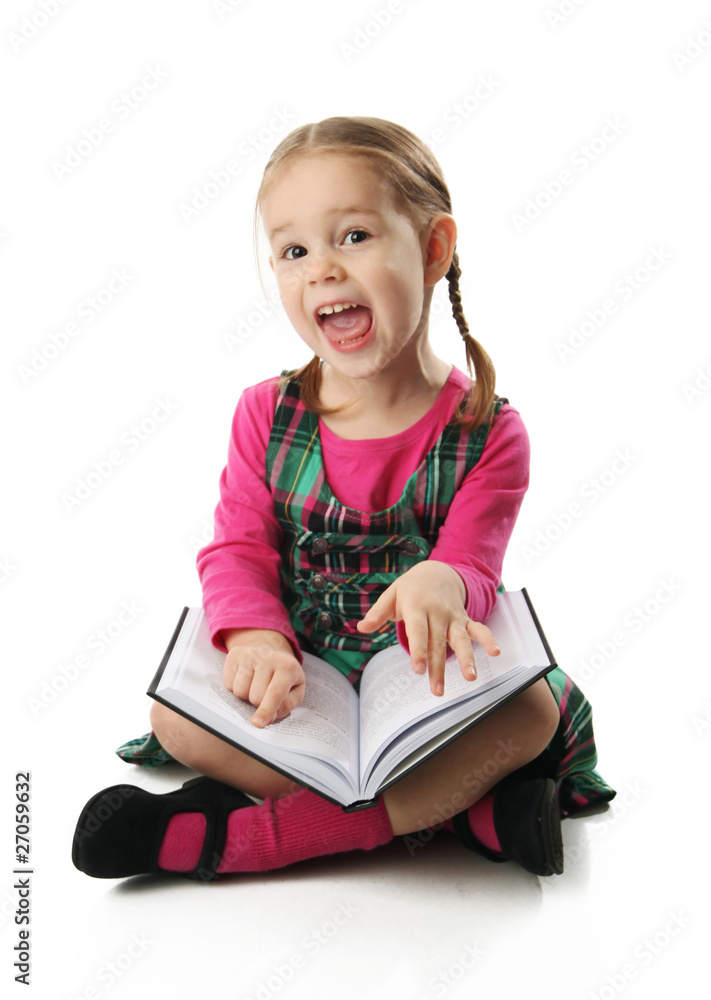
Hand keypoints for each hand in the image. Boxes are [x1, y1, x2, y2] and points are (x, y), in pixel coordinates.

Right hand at [221, 628, 305, 727]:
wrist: (270, 650)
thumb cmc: (284, 676)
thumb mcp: (295, 690)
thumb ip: (287, 706)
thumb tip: (271, 717)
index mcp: (288, 668)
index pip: (275, 693)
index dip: (267, 710)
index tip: (258, 723)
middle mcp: (267, 657)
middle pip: (255, 696)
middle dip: (258, 702)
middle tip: (265, 692)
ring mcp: (249, 654)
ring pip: (240, 691)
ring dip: (246, 695)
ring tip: (255, 684)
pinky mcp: (234, 654)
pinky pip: (228, 683)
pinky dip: (235, 686)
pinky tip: (245, 678)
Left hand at [356, 560, 499, 696]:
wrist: (437, 571)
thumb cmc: (410, 588)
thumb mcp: (392, 594)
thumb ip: (378, 612)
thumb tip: (361, 627)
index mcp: (417, 606)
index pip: (418, 631)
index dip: (419, 650)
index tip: (419, 670)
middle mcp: (437, 612)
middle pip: (438, 642)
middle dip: (438, 667)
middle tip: (437, 690)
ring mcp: (453, 617)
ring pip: (460, 639)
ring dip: (466, 658)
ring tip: (470, 677)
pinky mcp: (465, 619)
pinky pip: (478, 629)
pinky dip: (488, 640)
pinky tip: (496, 653)